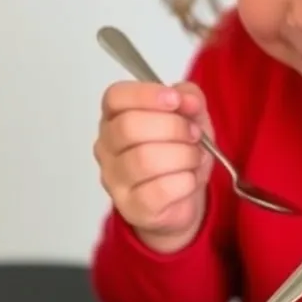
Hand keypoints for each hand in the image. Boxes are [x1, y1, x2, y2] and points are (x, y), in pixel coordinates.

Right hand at [93, 80, 213, 252]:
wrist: (182, 199)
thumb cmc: (179, 153)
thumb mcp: (191, 116)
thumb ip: (190, 99)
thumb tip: (187, 99)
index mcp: (115, 117)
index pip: (115, 97)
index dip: (145, 95)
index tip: (175, 99)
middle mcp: (106, 147)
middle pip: (129, 127)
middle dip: (172, 127)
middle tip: (194, 134)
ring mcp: (114, 179)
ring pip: (144, 159)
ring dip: (182, 156)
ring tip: (195, 158)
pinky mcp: (130, 207)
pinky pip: (158, 190)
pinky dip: (185, 182)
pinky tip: (190, 180)